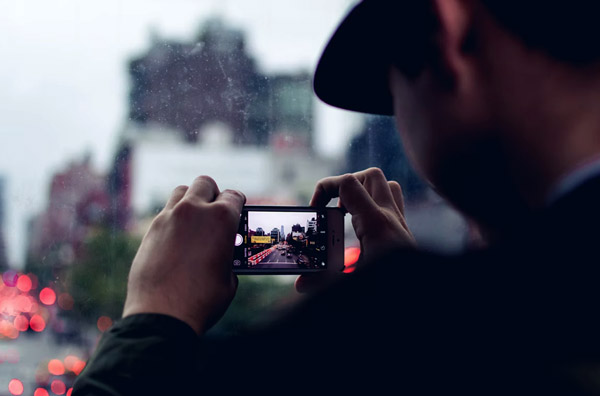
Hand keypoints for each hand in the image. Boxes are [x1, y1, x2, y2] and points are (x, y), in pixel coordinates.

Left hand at [122, 176, 244, 334]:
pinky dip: (174, 219)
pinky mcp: (150, 230)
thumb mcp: (229, 277)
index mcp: (221, 218)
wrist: (163, 316)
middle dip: (213, 195)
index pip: (234, 196)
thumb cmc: (202, 300)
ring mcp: (169, 217)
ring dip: (191, 200)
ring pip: (182, 192)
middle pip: (205, 184)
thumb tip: (223, 252)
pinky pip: (165, 213)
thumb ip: (228, 255)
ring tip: (195, 220)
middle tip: (216, 212)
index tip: (237, 212)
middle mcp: (194, 211)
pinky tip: (178, 238)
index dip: (238, 205)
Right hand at [295, 168, 414, 292]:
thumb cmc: (393, 289)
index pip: (349, 184)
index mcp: (376, 224)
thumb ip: (323, 283)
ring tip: (348, 213)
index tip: (316, 210)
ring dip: (364, 192)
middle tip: (334, 208)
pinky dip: (375, 209)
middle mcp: (391, 219)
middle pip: (371, 177)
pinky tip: (363, 231)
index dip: (326, 188)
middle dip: (347, 185)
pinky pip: (393, 206)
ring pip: (387, 187)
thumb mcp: (354, 286)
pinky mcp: (404, 236)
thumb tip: (301, 284)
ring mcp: (400, 225)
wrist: (424, 303)